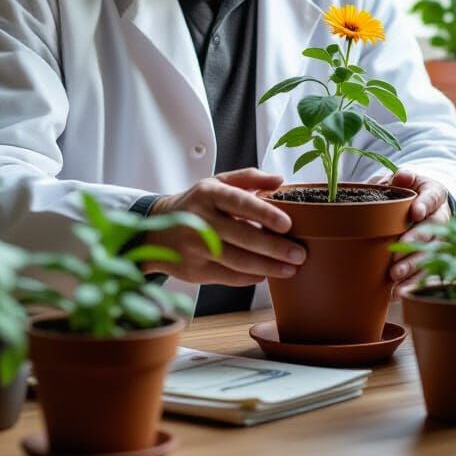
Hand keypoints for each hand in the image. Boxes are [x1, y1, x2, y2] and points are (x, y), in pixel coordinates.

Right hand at [145, 169, 305, 285]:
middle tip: (299, 254)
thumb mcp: (217, 183)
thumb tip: (280, 180)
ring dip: (268, 267)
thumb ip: (249, 178)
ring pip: (237, 261)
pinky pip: (228, 277)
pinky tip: (266, 275)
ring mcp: (195, 248)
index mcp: (208, 194)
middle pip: (242, 236)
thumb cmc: (196, 204)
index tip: (288, 224)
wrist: (156, 230)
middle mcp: (200, 220)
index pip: (240, 202)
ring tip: (290, 269)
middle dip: (274, 248)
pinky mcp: (194, 271)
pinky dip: (250, 277)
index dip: (264, 213)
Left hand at [372, 168, 449, 297]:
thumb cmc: (405, 190)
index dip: (425, 204)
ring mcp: (442, 238)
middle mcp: (443, 216)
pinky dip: (414, 283)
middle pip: (433, 230)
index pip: (432, 196)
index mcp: (435, 192)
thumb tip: (401, 177)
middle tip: (395, 257)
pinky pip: (430, 272)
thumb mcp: (402, 180)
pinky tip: (397, 293)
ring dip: (415, 268)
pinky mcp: (438, 257)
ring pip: (434, 254)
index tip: (415, 213)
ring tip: (396, 279)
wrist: (417, 205)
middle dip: (415, 244)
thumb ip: (400, 178)